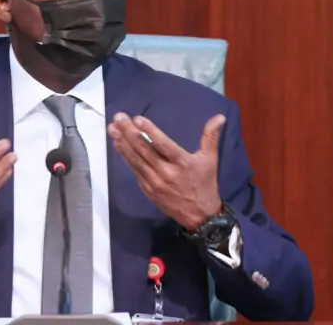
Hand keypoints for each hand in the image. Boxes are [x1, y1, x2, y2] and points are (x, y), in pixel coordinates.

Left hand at [107, 113, 225, 230]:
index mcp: (183, 163)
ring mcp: (155, 182)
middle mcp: (166, 173)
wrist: (200, 216)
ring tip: (112, 129)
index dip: (150, 132)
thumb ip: (211, 137)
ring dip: (123, 144)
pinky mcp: (148, 189)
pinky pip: (135, 170)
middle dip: (129, 133)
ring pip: (136, 160)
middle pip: (145, 151)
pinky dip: (125, 157)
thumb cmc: (205, 183)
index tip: (137, 119)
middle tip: (118, 118)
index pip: (164, 145)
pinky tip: (118, 145)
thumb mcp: (210, 159)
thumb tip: (219, 116)